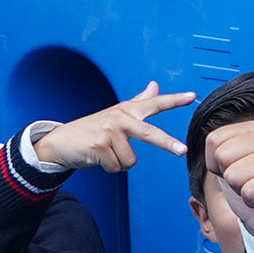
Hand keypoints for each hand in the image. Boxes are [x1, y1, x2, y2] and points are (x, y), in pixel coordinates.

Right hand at [31, 83, 194, 171]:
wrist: (60, 142)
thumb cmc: (92, 129)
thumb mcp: (117, 113)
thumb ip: (138, 101)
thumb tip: (154, 84)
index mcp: (127, 110)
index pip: (154, 103)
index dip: (174, 100)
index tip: (193, 97)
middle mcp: (120, 118)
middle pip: (149, 134)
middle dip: (167, 143)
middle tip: (182, 150)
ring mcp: (109, 131)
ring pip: (130, 160)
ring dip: (119, 162)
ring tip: (106, 153)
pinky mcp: (99, 145)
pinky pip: (116, 167)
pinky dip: (108, 167)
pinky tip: (97, 157)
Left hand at [205, 119, 253, 248]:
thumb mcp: (229, 167)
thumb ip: (217, 150)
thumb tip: (204, 142)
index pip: (214, 140)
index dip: (218, 165)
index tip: (240, 172)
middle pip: (222, 156)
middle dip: (230, 178)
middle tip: (251, 184)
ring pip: (233, 175)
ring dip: (242, 191)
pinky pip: (249, 191)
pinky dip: (253, 202)